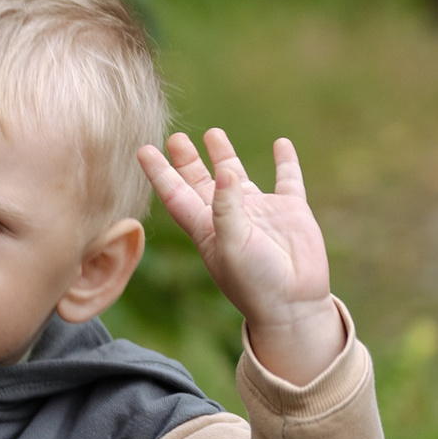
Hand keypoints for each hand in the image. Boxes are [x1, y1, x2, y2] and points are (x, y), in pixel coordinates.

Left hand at [145, 127, 342, 385]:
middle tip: (175, 138)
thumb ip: (226, 209)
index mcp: (206, 228)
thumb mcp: (231, 246)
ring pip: (236, 176)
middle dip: (186, 160)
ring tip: (213, 134)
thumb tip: (225, 170)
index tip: (143, 150)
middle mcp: (229, 217)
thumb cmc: (256, 283)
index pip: (175, 193)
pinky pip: (288, 179)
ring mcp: (260, 212)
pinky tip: (281, 144)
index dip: (159, 172)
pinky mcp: (291, 211)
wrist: (294, 305)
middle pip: (200, 181)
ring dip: (225, 156)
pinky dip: (285, 161)